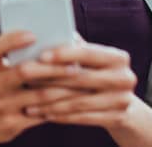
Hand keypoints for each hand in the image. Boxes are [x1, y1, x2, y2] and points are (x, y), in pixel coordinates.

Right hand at [0, 31, 90, 145]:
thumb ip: (16, 59)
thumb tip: (52, 43)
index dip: (12, 40)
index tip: (33, 35)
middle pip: (24, 71)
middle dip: (52, 67)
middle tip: (74, 64)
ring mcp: (2, 106)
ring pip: (39, 94)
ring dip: (64, 87)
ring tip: (82, 82)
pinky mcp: (13, 123)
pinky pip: (43, 114)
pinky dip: (61, 106)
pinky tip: (74, 100)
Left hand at [23, 37, 139, 129]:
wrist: (123, 104)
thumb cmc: (97, 74)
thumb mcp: (92, 60)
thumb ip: (74, 47)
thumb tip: (45, 32)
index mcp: (118, 57)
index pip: (87, 53)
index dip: (63, 54)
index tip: (41, 56)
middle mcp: (124, 78)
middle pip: (80, 79)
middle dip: (50, 79)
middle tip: (26, 80)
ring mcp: (122, 100)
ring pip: (79, 102)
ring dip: (50, 102)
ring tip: (29, 102)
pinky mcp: (117, 118)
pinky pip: (82, 118)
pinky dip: (61, 116)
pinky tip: (44, 113)